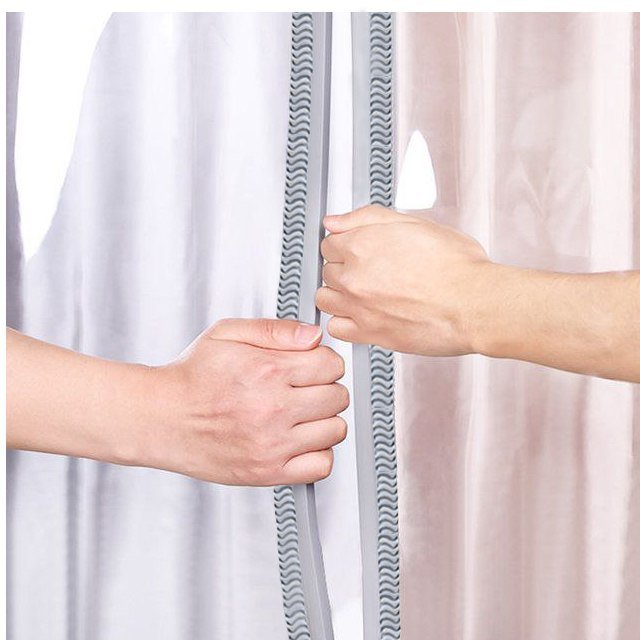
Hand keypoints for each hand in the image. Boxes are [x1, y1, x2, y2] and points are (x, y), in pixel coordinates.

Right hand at [140, 318, 348, 485]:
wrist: (161, 418)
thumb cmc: (192, 377)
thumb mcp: (227, 334)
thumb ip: (275, 330)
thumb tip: (313, 335)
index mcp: (268, 371)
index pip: (331, 365)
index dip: (324, 362)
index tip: (313, 366)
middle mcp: (274, 408)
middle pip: (338, 397)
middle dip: (326, 388)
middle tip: (306, 389)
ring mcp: (273, 443)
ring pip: (335, 430)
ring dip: (324, 420)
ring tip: (302, 414)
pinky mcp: (268, 472)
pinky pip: (321, 466)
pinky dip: (317, 453)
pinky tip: (300, 440)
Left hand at [316, 205, 492, 355]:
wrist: (474, 304)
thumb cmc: (456, 266)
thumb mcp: (415, 223)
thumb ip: (368, 217)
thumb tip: (336, 221)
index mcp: (362, 245)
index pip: (329, 242)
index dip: (345, 244)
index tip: (356, 249)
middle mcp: (354, 277)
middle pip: (327, 270)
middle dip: (344, 268)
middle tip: (369, 270)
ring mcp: (358, 307)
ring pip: (325, 298)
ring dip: (338, 294)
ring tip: (361, 293)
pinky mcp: (368, 334)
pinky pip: (336, 328)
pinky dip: (344, 322)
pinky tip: (361, 315)